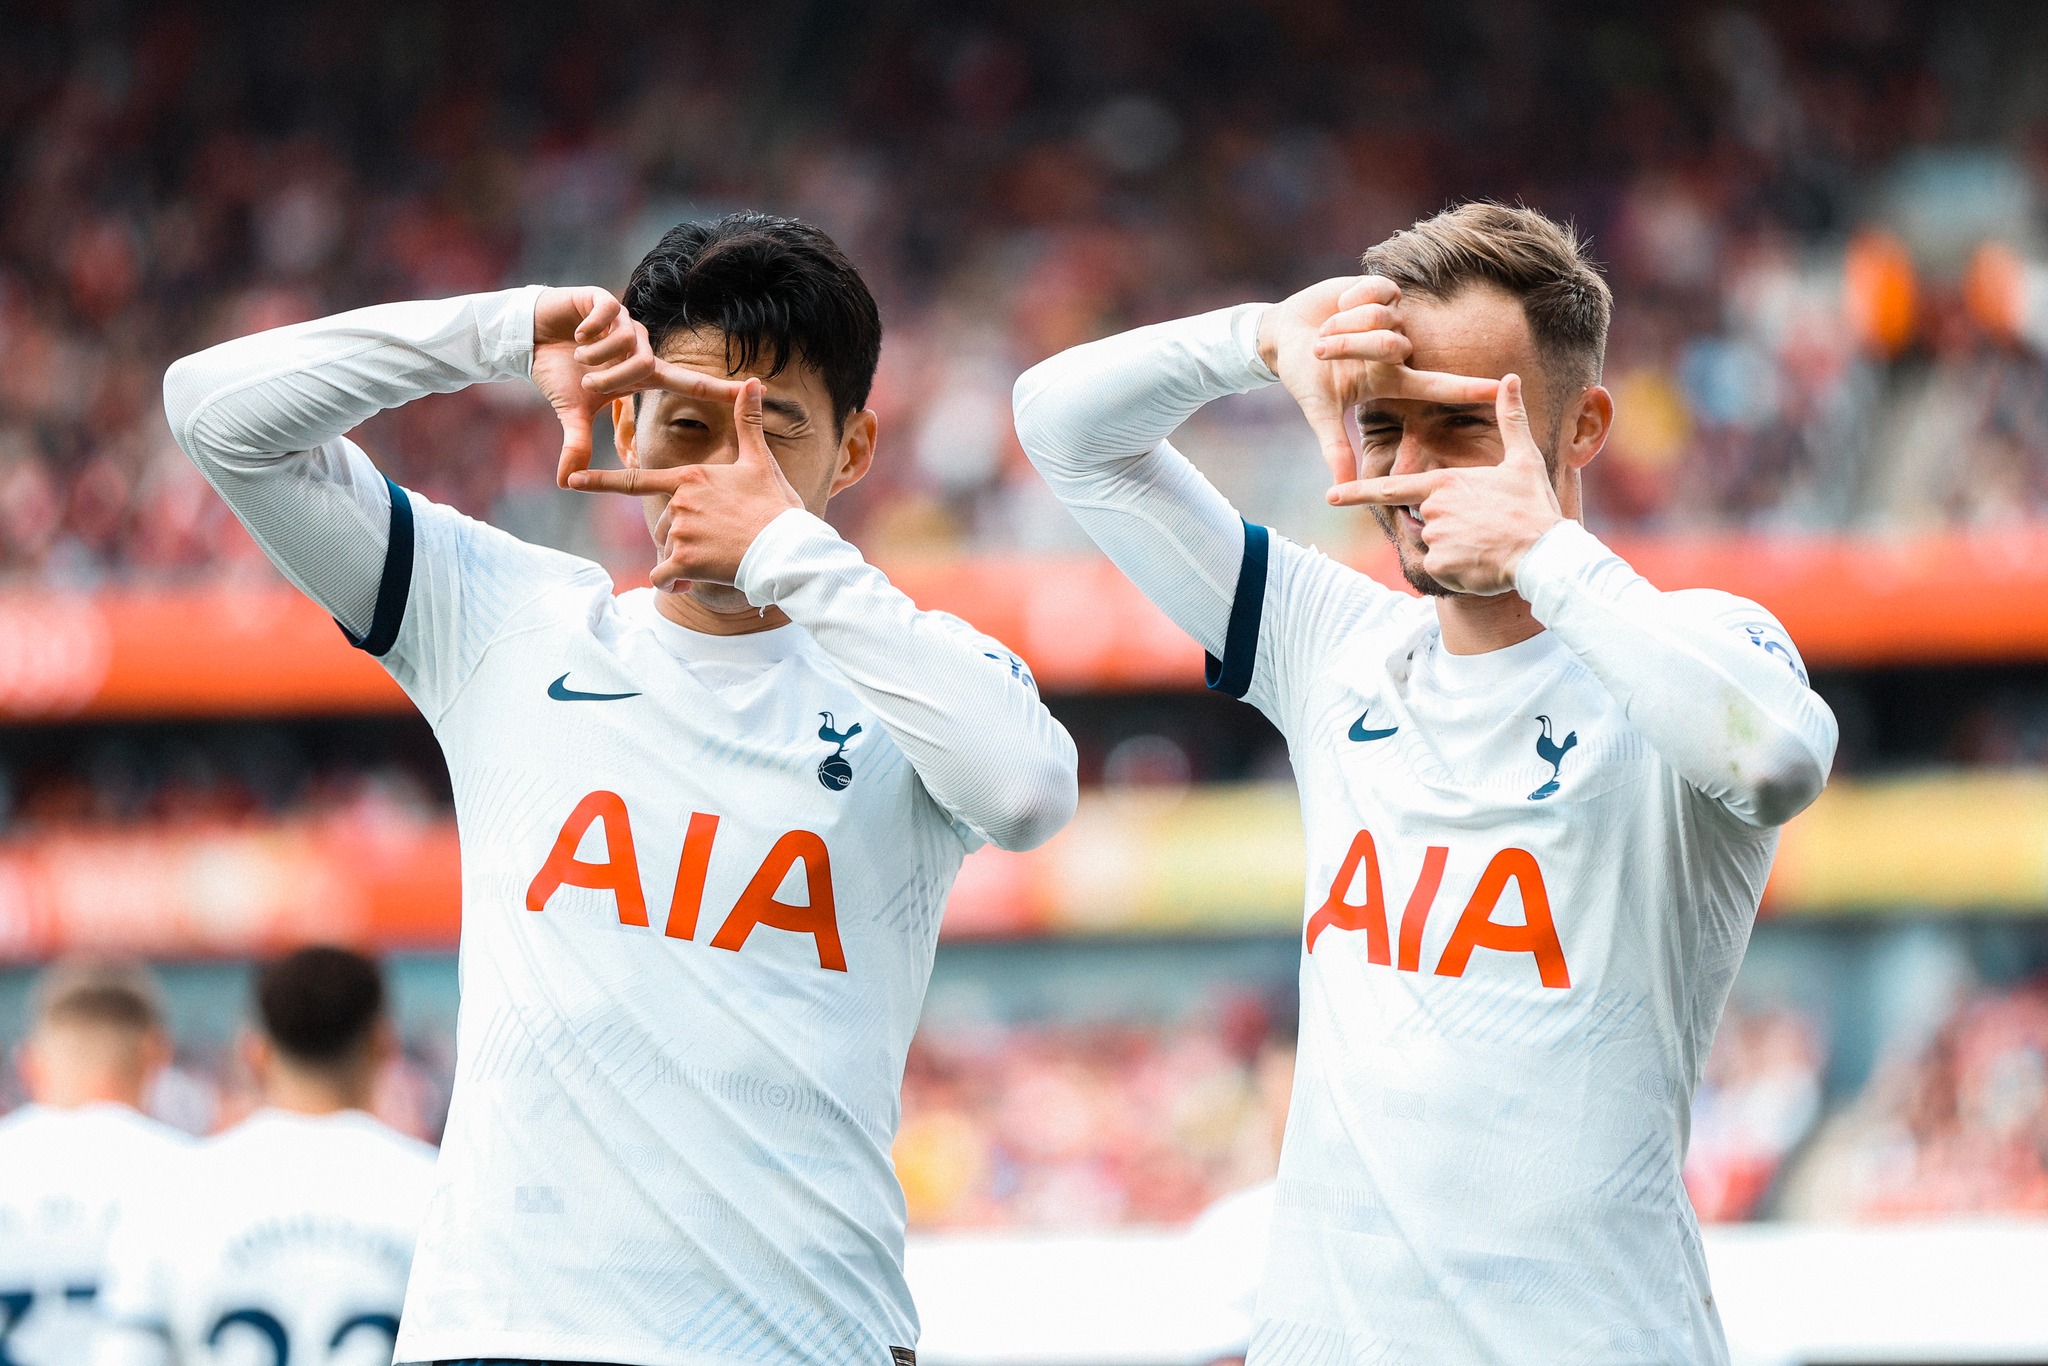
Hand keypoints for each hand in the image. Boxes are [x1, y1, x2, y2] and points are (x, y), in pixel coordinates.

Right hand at [531, 286, 744, 486]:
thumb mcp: (572, 411)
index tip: (754, 389)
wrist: (529, 338)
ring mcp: (624, 321)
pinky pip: (608, 315)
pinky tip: (576, 334)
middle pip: (644, 365)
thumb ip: (577, 443)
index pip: (691, 381)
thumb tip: (565, 482)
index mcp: (643, 371)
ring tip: (578, 355)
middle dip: (610, 379)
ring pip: (626, 342)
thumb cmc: (559, 373)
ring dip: (595, 356)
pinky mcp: (604, 300)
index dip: (720, 388)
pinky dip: (588, 331)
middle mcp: (640, 344)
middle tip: (587, 382)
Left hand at [566, 379, 802, 589]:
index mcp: (690, 477)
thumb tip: (753, 381)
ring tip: (718, 559)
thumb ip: (748, 423)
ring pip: (665, 551)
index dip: (600, 481)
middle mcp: (679, 502)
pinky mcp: (684, 559)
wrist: (788, 548)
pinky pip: (663, 576)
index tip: (572, 480)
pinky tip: (694, 582)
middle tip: (718, 542)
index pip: (635, 480)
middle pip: (660, 526)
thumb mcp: (760, 462)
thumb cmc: (775, 506)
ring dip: (683, 561)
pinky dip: (675, 583)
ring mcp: (680, 530)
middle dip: (680, 539)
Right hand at [1258, 276, 1500, 484]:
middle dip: (1351, 345)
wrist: (1283, 335)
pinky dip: (1350, 299)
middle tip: (1322, 350)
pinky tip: (1340, 305)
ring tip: (1328, 330)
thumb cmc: (1303, 374)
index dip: (1468, 387)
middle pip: (1392, 345)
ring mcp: (1392, 318)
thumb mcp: (1319, 410)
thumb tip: (1341, 488)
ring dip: (1345, 323)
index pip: (1437, 385)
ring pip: (1382, 318)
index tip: (1500, 389)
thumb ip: (1335, 446)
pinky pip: (1376, 292)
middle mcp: (1399, 349)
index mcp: (1391, 379)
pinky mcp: (1381, 291)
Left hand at [1325, 374, 1560, 594]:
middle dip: (1451, 529)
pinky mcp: (1440, 565)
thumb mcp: (1523, 459)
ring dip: (1457, 551)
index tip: (1330, 496)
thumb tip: (1510, 378)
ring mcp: (1434, 537)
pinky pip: (1442, 570)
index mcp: (1444, 482)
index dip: (1357, 493)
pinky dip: (1459, 571)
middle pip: (1427, 522)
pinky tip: (1482, 564)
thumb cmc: (1533, 505)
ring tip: (1488, 545)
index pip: (1390, 489)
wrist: (1545, 553)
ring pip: (1436, 547)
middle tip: (1484, 530)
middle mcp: (1432, 508)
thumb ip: (1511, 419)